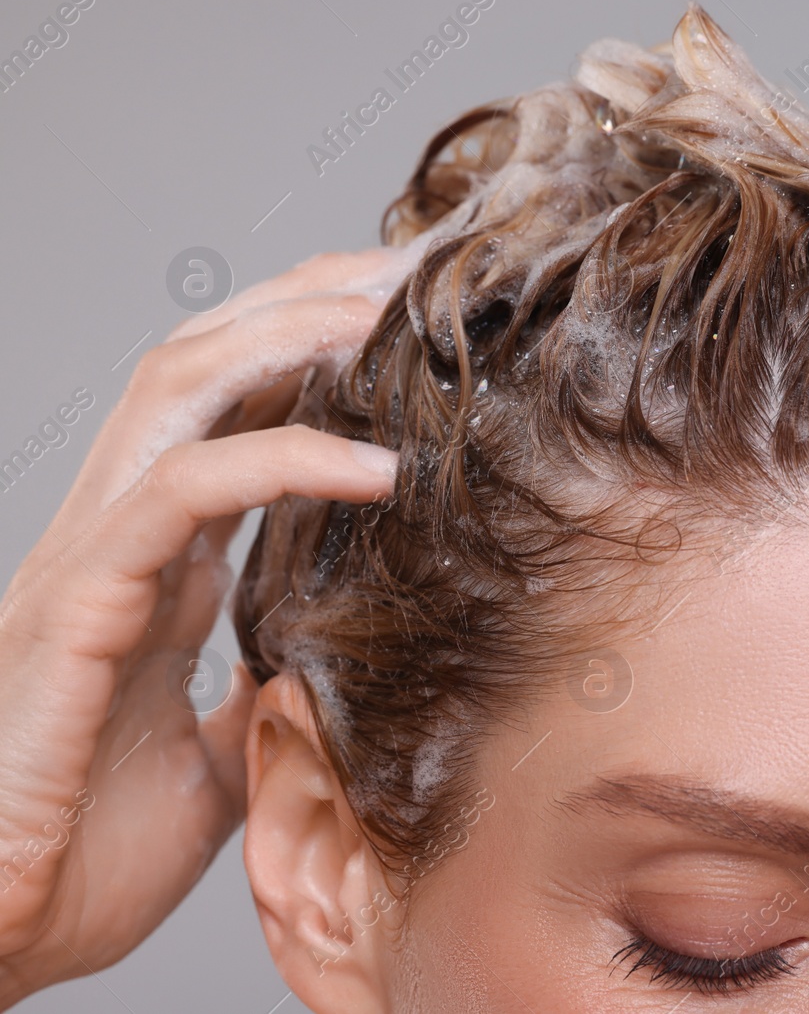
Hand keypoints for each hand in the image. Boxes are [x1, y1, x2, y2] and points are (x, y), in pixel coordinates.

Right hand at [0, 247, 413, 1002]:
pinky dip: (281, 459)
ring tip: (392, 314)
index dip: (314, 352)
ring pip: (177, 388)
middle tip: (416, 269)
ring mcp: (95, 558)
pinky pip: (181, 491)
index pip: (234, 415)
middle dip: (308, 298)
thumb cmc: (81, 850)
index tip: (413, 319)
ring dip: (288, 333)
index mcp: (161, 565)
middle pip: (206, 362)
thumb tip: (330, 666)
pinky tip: (377, 468)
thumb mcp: (218, 759)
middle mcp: (125, 537)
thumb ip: (264, 692)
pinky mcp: (81, 602)